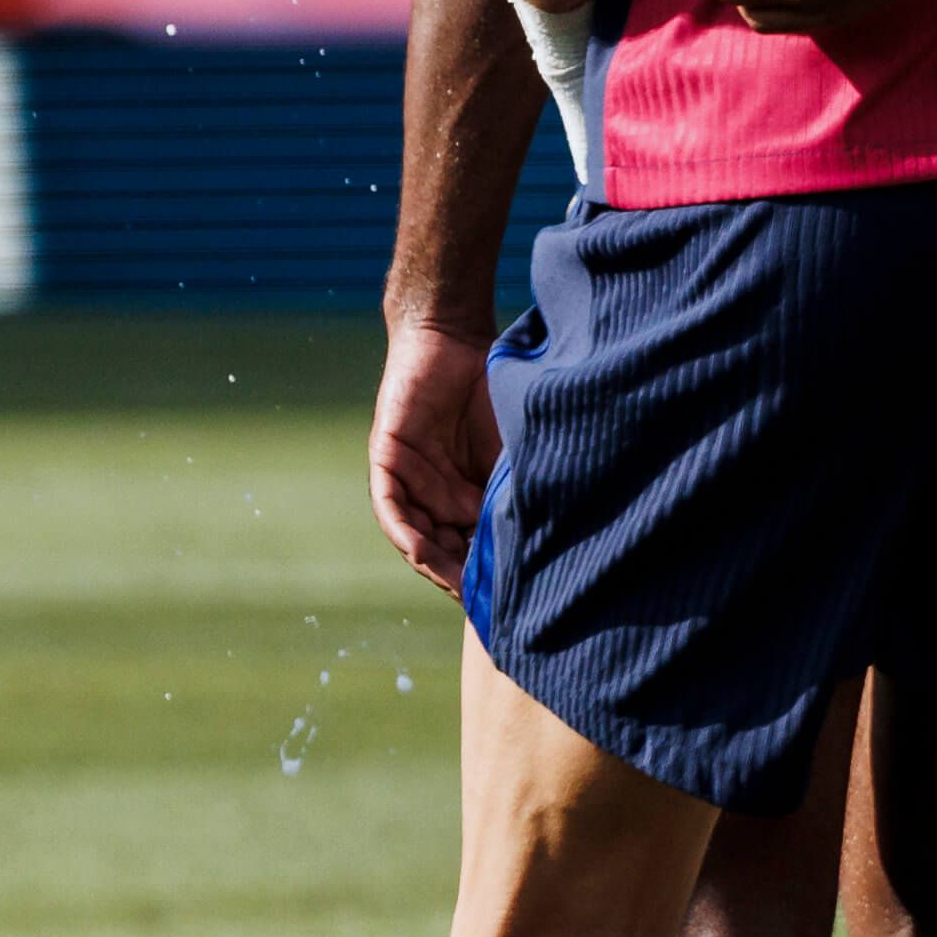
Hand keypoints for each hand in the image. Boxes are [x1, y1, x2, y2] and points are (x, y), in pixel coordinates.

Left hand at [371, 317, 501, 593]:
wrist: (458, 333)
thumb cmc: (494, 384)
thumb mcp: (512, 446)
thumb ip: (517, 484)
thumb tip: (549, 533)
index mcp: (465, 492)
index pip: (472, 542)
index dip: (485, 570)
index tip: (508, 598)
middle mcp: (434, 492)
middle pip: (443, 547)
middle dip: (460, 576)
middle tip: (483, 603)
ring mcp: (408, 477)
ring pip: (416, 534)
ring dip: (434, 561)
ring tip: (455, 584)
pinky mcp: (387, 458)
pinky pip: (390, 504)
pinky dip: (405, 529)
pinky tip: (420, 550)